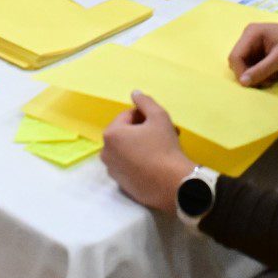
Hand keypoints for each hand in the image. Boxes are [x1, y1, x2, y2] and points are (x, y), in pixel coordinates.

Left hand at [102, 91, 193, 210]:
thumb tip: (134, 92)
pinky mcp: (121, 185)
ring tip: (162, 149)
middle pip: (126, 134)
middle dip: (144, 131)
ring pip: (127, 150)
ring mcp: (112, 171)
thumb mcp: (159, 117)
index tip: (161, 122)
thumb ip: (145, 102)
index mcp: (111, 134)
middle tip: (165, 133)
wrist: (172, 184)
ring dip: (142, 145)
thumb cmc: (164, 147)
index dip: (145, 116)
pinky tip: (156, 164)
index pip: (128, 116)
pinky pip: (129, 166)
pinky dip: (139, 162)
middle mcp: (106, 153)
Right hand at [228, 22, 277, 86]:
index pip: (235, 56)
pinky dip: (260, 73)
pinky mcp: (259, 50)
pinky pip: (252, 65)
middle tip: (266, 81)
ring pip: (245, 65)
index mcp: (251, 33)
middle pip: (238, 61)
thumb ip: (261, 70)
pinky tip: (273, 74)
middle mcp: (249, 37)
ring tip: (272, 78)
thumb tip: (243, 83)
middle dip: (249, 74)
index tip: (252, 85)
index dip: (240, 72)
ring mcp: (253, 43)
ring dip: (255, 75)